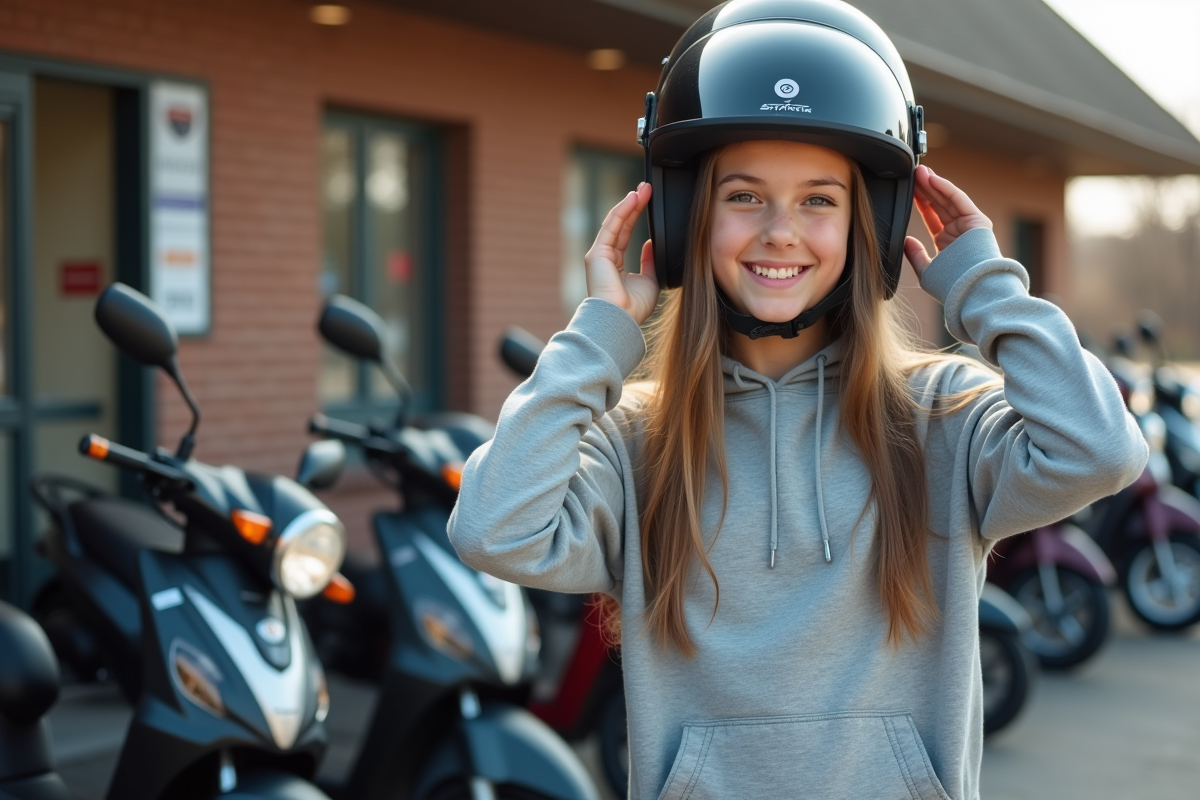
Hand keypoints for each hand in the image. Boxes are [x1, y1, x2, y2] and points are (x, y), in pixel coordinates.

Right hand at [584, 182, 658, 324]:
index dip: (636, 216)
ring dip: (629, 203)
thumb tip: (650, 244)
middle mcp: (604, 258)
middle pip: (621, 224)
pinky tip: (633, 198)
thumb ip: (650, 261)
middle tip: (646, 189)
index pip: (626, 234)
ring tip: (643, 189)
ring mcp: (599, 254)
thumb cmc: (633, 308)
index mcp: (615, 265)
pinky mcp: (597, 253)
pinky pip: (611, 226)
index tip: (648, 201)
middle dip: (634, 205)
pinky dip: (622, 211)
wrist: (620, 320)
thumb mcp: (649, 280)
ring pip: (615, 222)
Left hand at [903, 165, 991, 277]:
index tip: (909, 190)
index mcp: (947, 242)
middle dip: (926, 188)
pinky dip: (945, 188)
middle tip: (913, 174)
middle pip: (939, 204)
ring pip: (947, 199)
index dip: (920, 202)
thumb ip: (915, 255)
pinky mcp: (977, 220)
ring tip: (919, 171)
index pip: (932, 216)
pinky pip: (958, 199)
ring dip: (933, 184)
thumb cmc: (952, 285)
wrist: (972, 290)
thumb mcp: (926, 270)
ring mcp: (968, 225)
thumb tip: (906, 241)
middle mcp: (959, 231)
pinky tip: (932, 178)